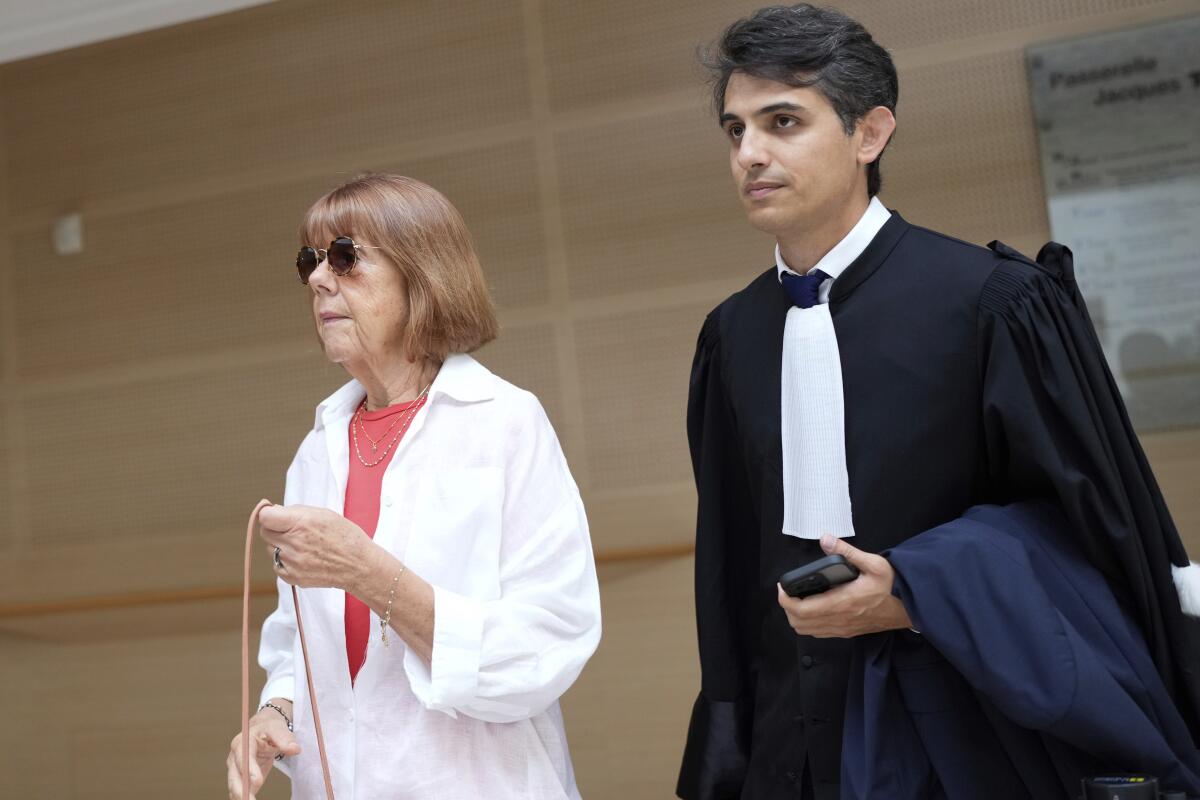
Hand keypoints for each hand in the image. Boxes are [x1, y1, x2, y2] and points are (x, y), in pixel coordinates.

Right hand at [226, 703, 300, 799]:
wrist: (262, 729)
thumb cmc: (269, 728)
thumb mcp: (277, 728)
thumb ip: (285, 738)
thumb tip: (295, 748)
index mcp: (243, 742)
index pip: (244, 756)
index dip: (250, 769)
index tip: (258, 781)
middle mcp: (235, 756)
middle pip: (235, 774)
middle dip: (241, 788)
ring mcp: (236, 767)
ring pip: (235, 784)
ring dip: (241, 795)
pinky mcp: (240, 776)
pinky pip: (239, 788)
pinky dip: (242, 796)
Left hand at [259, 504, 372, 590]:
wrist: (359, 566)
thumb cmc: (345, 537)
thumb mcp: (324, 514)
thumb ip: (297, 511)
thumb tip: (276, 510)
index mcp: (301, 523)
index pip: (265, 517)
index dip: (268, 513)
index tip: (274, 514)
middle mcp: (294, 543)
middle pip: (265, 533)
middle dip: (275, 528)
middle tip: (291, 529)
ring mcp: (292, 562)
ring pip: (271, 549)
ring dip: (281, 545)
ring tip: (303, 546)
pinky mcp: (292, 577)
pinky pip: (277, 565)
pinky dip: (286, 560)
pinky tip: (303, 558)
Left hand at [776, 534, 913, 637]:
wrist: (911, 606)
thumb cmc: (893, 585)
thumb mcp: (873, 563)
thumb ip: (847, 551)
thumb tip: (825, 539)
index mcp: (842, 603)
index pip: (801, 609)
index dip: (785, 599)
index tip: (782, 586)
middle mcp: (839, 620)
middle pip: (799, 623)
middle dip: (787, 607)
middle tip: (788, 590)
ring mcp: (843, 629)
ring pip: (807, 631)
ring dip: (797, 617)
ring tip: (798, 598)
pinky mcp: (848, 632)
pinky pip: (820, 633)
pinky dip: (809, 624)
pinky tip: (814, 608)